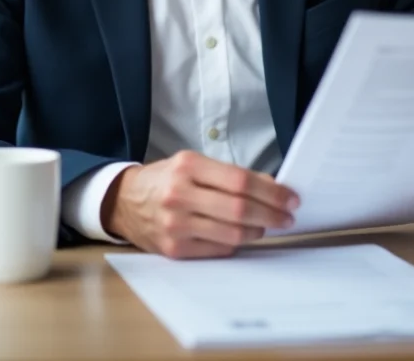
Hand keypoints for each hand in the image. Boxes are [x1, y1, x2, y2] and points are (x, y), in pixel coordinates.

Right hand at [102, 151, 299, 258]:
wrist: (124, 202)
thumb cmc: (165, 180)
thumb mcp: (192, 164)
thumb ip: (228, 174)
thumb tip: (271, 186)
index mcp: (186, 167)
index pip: (240, 181)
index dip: (271, 191)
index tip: (290, 197)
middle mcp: (179, 194)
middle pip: (239, 209)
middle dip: (272, 214)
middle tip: (287, 216)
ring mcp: (176, 224)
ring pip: (232, 233)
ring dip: (257, 231)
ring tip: (265, 225)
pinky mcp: (174, 249)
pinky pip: (218, 249)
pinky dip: (236, 242)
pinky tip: (241, 235)